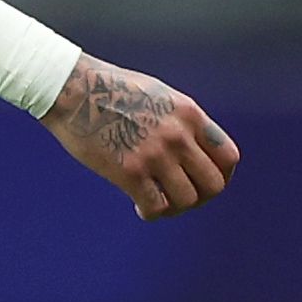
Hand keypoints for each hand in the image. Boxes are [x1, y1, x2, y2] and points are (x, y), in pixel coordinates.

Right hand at [41, 56, 241, 219]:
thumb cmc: (112, 89)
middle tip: (182, 197)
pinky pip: (155, 207)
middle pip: (214, 184)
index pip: (228, 156)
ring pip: (188, 200)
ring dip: (176, 208)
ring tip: (160, 202)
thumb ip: (182, 122)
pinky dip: (151, 213)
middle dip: (202, 197)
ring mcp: (155, 155)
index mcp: (189, 114)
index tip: (204, 181)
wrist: (73, 88)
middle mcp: (178, 135)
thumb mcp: (161, 96)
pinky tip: (140, 207)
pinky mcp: (129, 172)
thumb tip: (194, 148)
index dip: (222, 175)